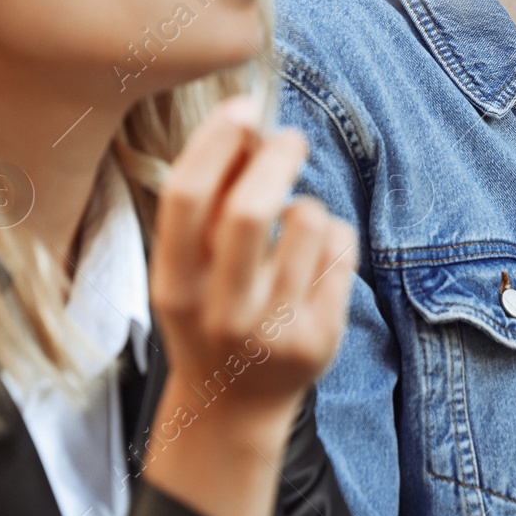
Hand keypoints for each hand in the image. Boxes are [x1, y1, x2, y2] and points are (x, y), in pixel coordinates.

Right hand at [144, 95, 357, 515]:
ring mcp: (273, 329)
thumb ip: (208, 205)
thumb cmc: (210, 313)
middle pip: (250, 208)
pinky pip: (340, 245)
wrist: (234, 407)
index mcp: (175, 287)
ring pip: (308, 219)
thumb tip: (244, 123)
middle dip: (275, 156)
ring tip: (295, 223)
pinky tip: (315, 260)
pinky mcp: (322, 336)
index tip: (241, 109)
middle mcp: (220, 311)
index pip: (185, 199)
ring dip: (307, 203)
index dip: (214, 142)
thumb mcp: (189, 270)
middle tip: (289, 138)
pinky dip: (332, 235)